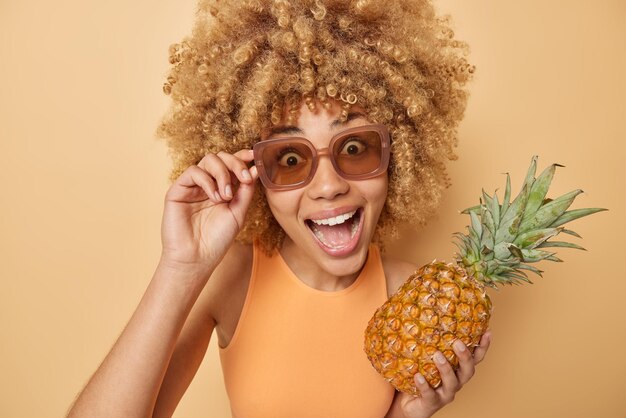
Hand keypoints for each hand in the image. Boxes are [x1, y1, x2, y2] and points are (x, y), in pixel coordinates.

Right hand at [159, 149, 257, 273]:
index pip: (231, 164)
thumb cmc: (217, 239)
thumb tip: (255, 168)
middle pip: (221, 157)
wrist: (197, 258)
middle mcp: (207, 184)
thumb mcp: (238, 212)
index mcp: (222, 188)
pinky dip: (207, 181)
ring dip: (223, 174)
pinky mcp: (178, 190)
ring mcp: (193, 186)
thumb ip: (246, 191)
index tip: (255, 156)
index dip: (242, 156)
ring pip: (208, 160)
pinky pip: (193, 171)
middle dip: (235, 164)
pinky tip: (214, 197)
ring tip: (226, 196)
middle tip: (244, 180)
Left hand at [388, 331, 491, 417]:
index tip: (487, 331)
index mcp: (458, 370)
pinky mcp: (431, 403)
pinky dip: (425, 385)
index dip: (483, 347)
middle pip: (468, 371)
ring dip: (446, 368)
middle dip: (465, 356)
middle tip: (457, 342)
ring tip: (436, 355)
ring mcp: (445, 393)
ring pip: (452, 382)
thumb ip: (428, 342)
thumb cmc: (420, 376)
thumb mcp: (425, 358)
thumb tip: (421, 312)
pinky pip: (430, 394)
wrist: (409, 405)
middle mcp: (456, 382)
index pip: (475, 358)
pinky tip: (418, 376)